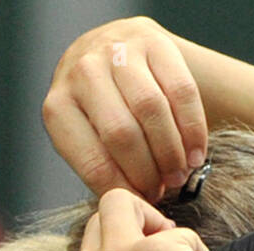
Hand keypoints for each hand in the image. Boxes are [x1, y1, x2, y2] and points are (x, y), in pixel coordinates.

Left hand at [42, 16, 208, 201]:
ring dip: (171, 152)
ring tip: (179, 175)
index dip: (123, 189)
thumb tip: (133, 204)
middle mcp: (83, 74)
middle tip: (163, 190)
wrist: (106, 48)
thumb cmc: (94, 109)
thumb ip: (101, 164)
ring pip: (153, 110)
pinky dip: (193, 128)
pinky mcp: (154, 42)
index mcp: (58, 107)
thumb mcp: (82, 135)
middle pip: (122, 134)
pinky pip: (181, 90)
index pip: (93, 161)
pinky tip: (195, 152)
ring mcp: (118, 53)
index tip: (142, 203)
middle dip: (148, 172)